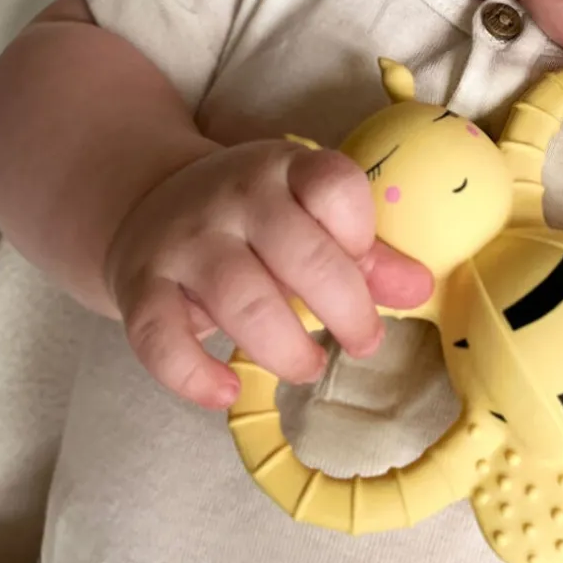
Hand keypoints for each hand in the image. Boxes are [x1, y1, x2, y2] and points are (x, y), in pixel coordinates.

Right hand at [104, 141, 432, 409]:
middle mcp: (233, 197)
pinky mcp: (141, 286)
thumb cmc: (252, 217)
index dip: (361, 232)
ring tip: (308, 366)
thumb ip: (367, 252)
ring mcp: (184, 241)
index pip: (333, 184)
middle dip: (345, 309)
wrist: (148, 202)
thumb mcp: (310, 213)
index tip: (365, 265)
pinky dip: (194, 375)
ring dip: (284, 347)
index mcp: (285, 169)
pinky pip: (161, 338)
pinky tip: (227, 393)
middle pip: (299, 254)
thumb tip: (421, 288)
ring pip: (240, 298)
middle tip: (362, 342)